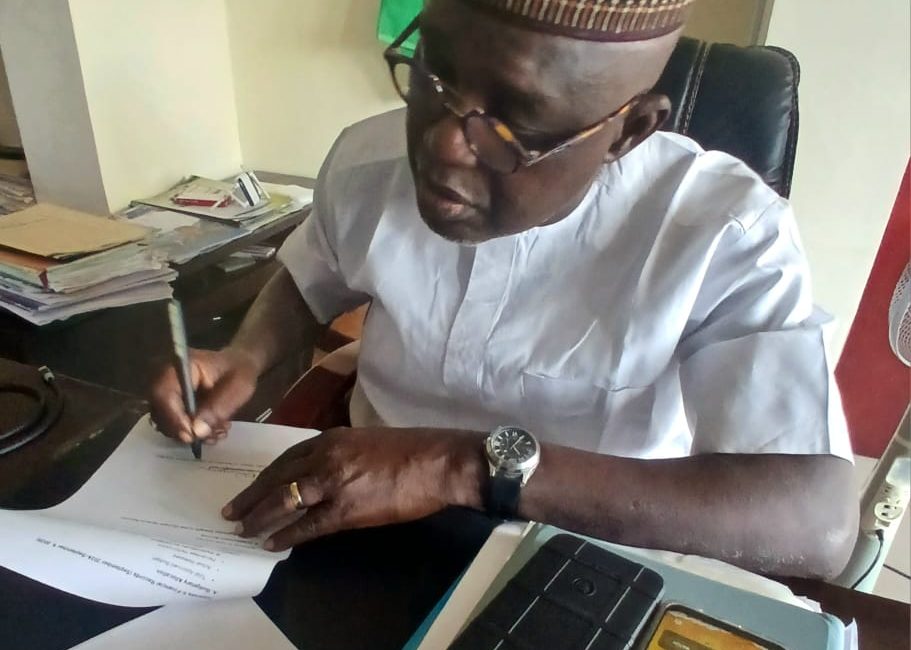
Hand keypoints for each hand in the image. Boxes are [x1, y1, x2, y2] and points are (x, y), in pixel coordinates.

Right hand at [150, 346, 259, 444]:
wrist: (237, 365)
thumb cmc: (238, 370)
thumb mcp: (238, 386)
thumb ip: (220, 406)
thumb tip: (197, 431)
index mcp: (179, 366)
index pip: (163, 393)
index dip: (173, 417)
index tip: (191, 435)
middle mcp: (165, 379)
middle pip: (159, 411)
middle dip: (185, 430)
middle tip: (211, 435)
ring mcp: (166, 393)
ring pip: (166, 422)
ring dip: (192, 433)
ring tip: (218, 431)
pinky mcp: (171, 405)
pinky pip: (174, 425)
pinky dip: (192, 432)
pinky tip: (213, 430)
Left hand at [222, 427, 485, 550]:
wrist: (437, 461)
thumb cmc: (409, 450)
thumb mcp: (365, 441)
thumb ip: (340, 454)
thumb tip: (323, 475)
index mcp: (330, 438)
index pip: (286, 458)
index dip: (265, 476)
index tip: (250, 488)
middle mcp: (325, 456)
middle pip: (277, 477)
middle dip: (251, 496)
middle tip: (231, 511)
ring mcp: (334, 482)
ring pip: (284, 500)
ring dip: (260, 516)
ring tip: (243, 529)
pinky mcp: (347, 508)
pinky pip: (308, 524)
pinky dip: (288, 534)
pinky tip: (273, 543)